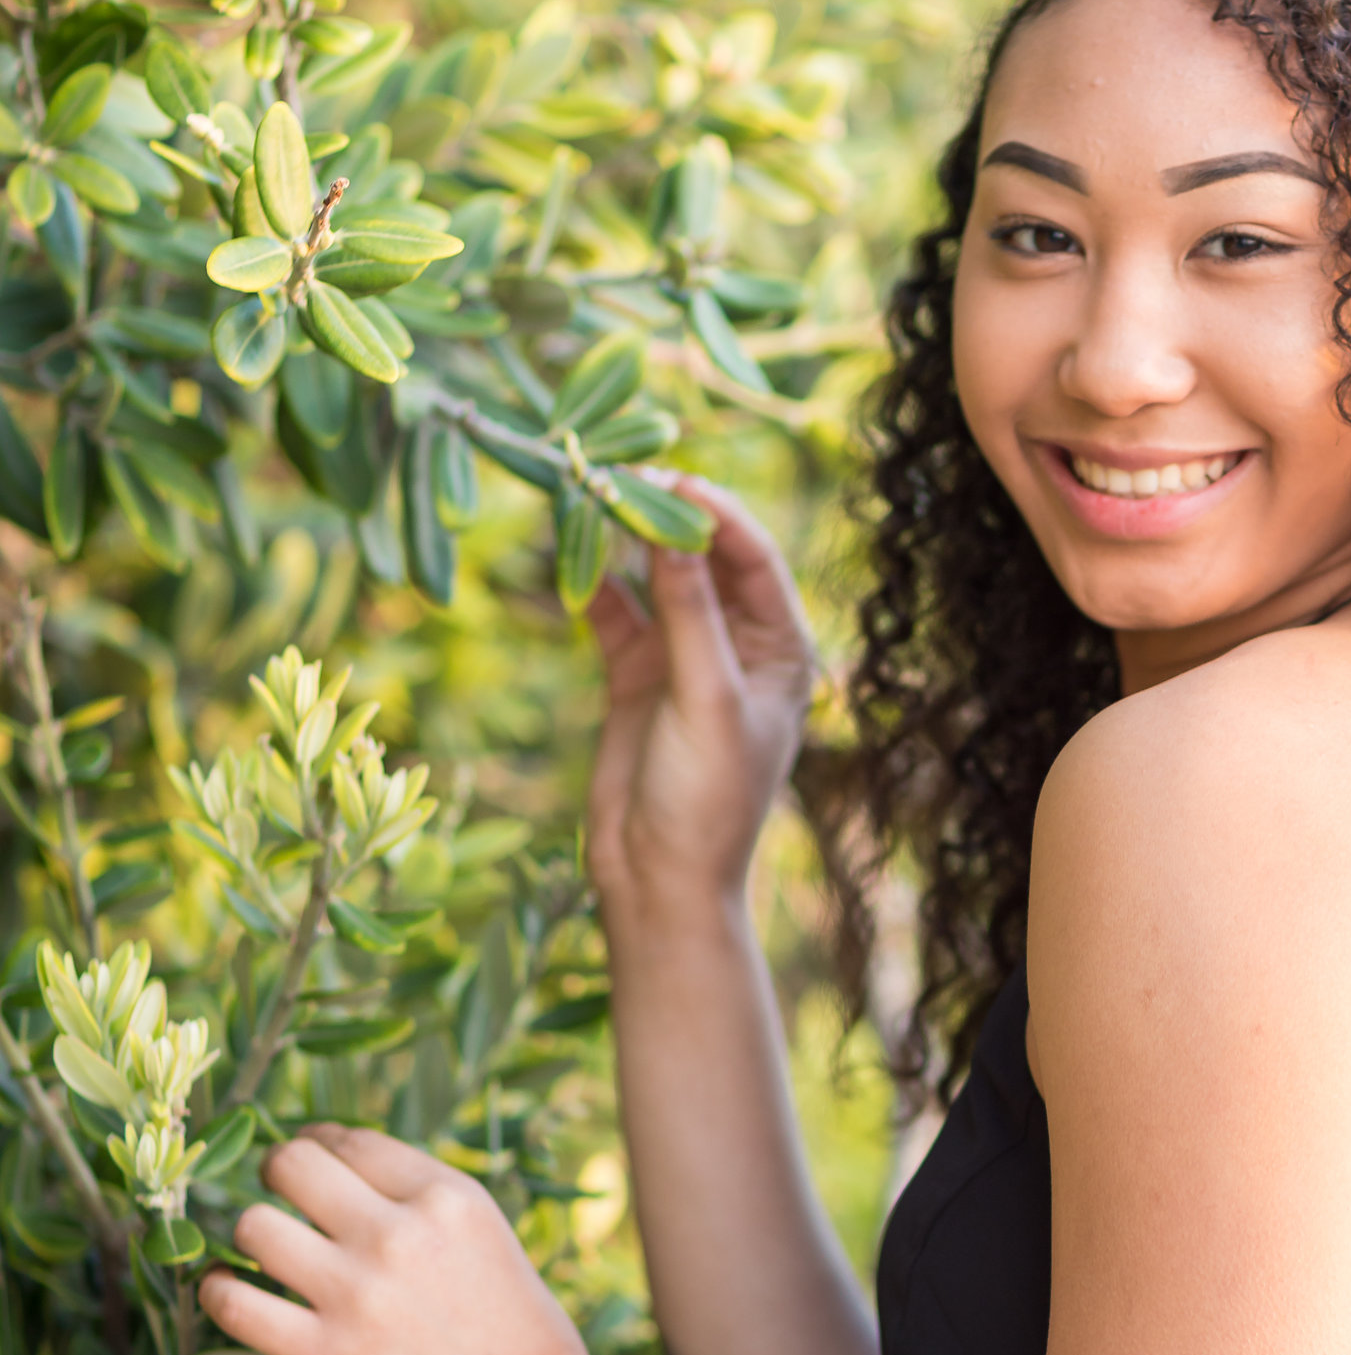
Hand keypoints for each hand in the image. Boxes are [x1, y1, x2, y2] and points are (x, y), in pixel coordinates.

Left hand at [199, 1128, 615, 1354]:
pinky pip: (236, 1305)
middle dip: (276, 1175)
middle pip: (294, 1165)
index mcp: (449, 1198)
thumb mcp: (492, 1243)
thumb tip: (354, 1190)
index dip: (317, 1144)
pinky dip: (217, 1294)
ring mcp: (359, 1294)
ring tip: (259, 1256)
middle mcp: (400, 1233)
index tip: (305, 1158)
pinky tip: (223, 1292)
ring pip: (254, 1226)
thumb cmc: (530, 1345)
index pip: (353, 1141)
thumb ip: (428, 1210)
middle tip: (277, 1198)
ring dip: (250, 1236)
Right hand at [585, 477, 817, 929]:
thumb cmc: (708, 799)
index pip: (755, 558)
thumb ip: (690, 613)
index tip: (669, 476)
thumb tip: (671, 524)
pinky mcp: (635, 676)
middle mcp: (738, 644)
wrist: (658, 880)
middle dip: (664, 515)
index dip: (716, 512)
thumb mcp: (707, 699)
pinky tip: (565, 555)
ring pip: (654, 579)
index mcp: (782, 648)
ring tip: (584, 496)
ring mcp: (684, 656)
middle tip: (616, 474)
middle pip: (703, 558)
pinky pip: (615, 613)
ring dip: (622, 542)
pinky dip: (592, 585)